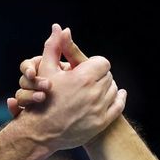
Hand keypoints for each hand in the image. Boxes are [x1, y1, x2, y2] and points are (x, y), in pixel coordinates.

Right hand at [12, 24, 124, 149]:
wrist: (40, 131)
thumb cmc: (41, 98)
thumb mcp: (46, 70)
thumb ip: (54, 47)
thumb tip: (59, 28)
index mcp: (83, 77)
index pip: (102, 62)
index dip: (94, 64)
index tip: (86, 69)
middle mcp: (94, 92)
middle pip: (108, 76)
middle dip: (99, 76)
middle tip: (88, 80)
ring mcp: (100, 108)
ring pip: (113, 90)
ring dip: (106, 88)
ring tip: (94, 90)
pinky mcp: (102, 122)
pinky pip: (118, 106)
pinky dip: (118, 99)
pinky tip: (115, 95)